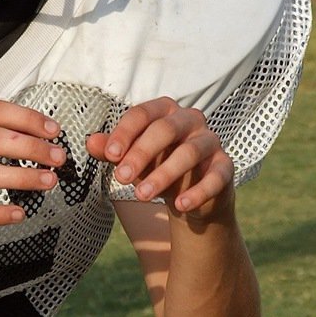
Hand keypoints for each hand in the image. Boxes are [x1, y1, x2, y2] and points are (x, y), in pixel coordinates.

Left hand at [86, 97, 233, 217]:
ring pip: (188, 153)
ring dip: (162, 175)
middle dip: (141, 154)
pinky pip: (215, 177)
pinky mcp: (225, 166)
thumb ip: (111, 150)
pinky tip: (179, 206)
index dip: (124, 133)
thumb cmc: (155, 167)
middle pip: (165, 129)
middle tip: (121, 178)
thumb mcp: (129, 159)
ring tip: (142, 196)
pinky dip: (197, 192)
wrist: (187, 195)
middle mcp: (190, 119)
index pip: (142, 114)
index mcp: (164, 111)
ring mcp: (210, 141)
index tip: (109, 156)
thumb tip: (90, 141)